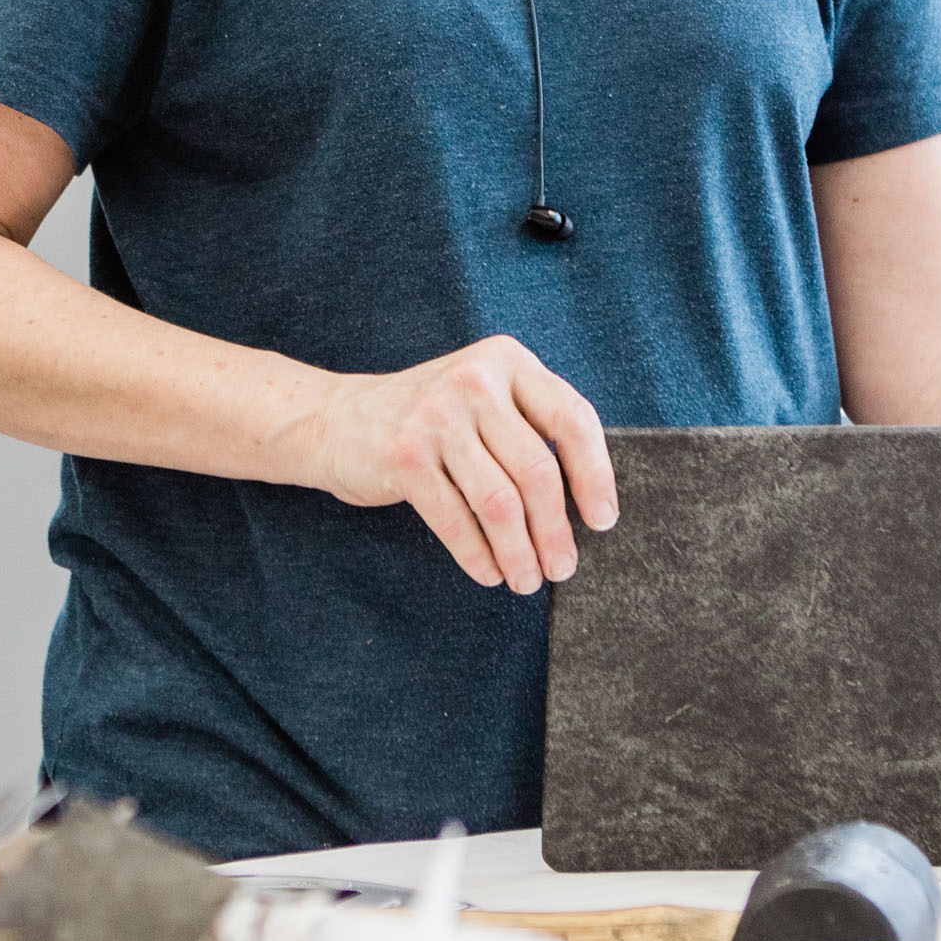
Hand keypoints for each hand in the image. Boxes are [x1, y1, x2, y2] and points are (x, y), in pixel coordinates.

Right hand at [296, 336, 617, 594]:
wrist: (337, 418)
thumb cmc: (431, 420)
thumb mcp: (484, 399)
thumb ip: (530, 428)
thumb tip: (588, 503)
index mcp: (507, 361)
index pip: (572, 419)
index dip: (596, 475)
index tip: (603, 521)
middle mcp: (474, 381)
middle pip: (538, 471)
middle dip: (556, 531)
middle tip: (562, 568)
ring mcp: (436, 417)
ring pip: (500, 503)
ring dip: (520, 553)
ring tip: (526, 580)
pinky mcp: (404, 456)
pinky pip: (456, 520)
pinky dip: (478, 556)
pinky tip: (489, 573)